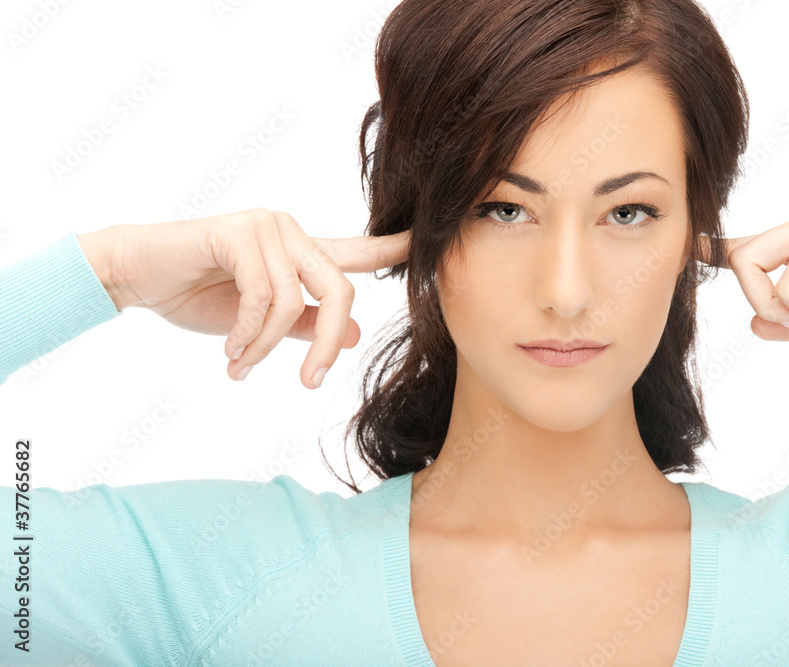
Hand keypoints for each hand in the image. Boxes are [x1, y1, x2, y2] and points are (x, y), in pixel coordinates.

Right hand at [87, 208, 409, 387]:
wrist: (137, 276)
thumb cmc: (196, 294)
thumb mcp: (260, 322)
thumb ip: (304, 325)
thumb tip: (352, 335)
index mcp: (301, 251)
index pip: (356, 252)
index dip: (392, 250)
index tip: (425, 244)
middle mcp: (291, 232)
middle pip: (339, 290)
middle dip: (325, 345)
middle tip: (309, 384)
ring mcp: (267, 227)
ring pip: (293, 301)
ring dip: (265, 346)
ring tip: (239, 365)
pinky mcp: (237, 232)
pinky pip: (262, 295)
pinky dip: (247, 333)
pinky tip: (229, 350)